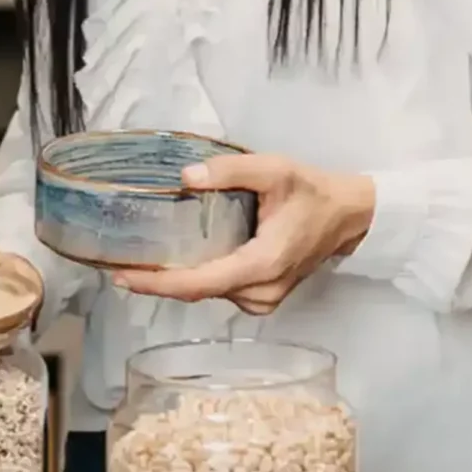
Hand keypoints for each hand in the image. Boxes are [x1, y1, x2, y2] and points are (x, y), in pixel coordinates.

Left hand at [114, 155, 374, 314]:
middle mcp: (260, 293)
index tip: (122, 276)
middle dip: (159, 281)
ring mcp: (264, 300)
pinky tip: (182, 261)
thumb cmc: (313, 191)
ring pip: (210, 294)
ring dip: (178, 280)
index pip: (198, 284)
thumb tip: (185, 178)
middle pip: (198, 292)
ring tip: (144, 260)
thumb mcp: (275, 170)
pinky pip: (223, 291)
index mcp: (261, 266)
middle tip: (120, 262)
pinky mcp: (265, 298)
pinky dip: (200, 279)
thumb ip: (231, 171)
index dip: (157, 284)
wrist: (350, 214)